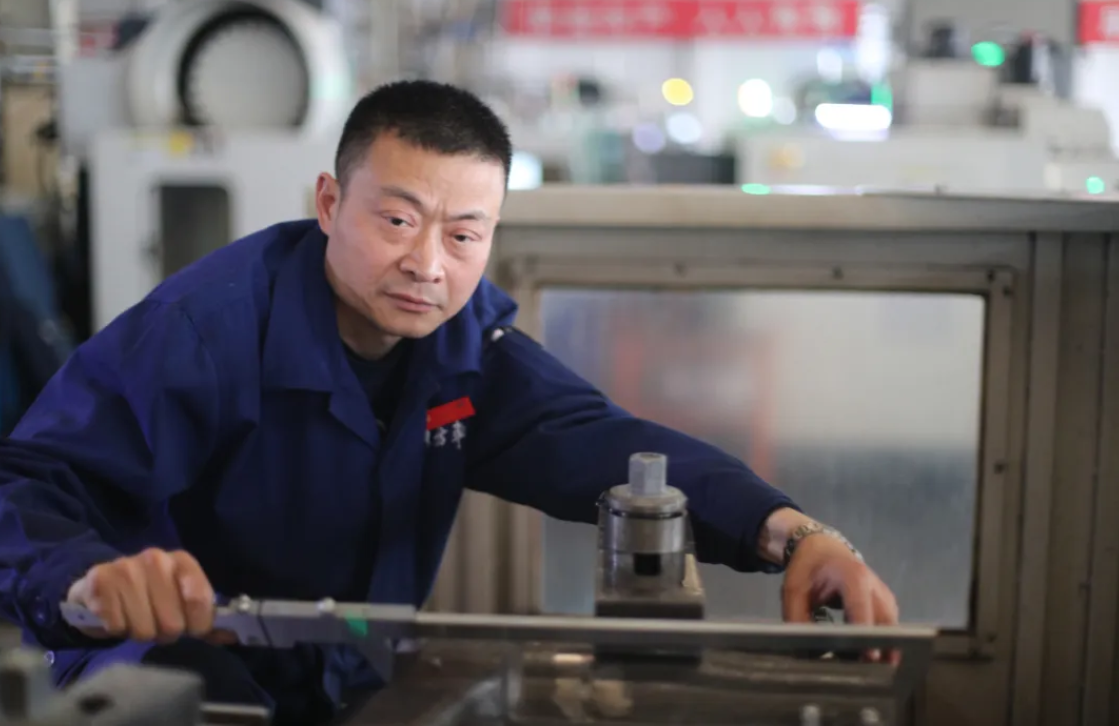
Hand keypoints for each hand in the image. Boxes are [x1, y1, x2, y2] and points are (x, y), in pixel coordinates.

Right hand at [66, 548, 232, 643]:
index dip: (198, 624)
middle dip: (164, 631)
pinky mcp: (99, 579)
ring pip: (144, 628)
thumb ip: (205, 618)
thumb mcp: (180, 603)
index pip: (200, 599)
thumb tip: (231, 635)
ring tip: (134, 619)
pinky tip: (115, 615)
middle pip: (172, 622)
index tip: (192, 630)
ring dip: (139, 632)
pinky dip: (116, 628)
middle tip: (154, 622)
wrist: (100, 588)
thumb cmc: (148, 598)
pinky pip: (116, 625)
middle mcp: (156, 558)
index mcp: (182, 561)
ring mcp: (126, 566)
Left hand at [781, 533, 899, 662]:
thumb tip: (803, 651)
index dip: (866, 634)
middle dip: (879, 648)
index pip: (863, 610)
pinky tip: (863, 656)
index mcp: (853, 577)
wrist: (821, 548)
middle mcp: (875, 586)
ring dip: (880, 648)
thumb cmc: (807, 569)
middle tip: (865, 673)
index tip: (869, 658)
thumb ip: (797, 619)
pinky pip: (888, 628)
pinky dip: (879, 642)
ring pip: (890, 628)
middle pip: (885, 623)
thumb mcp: (793, 591)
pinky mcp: (887, 604)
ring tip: (862, 667)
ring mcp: (885, 595)